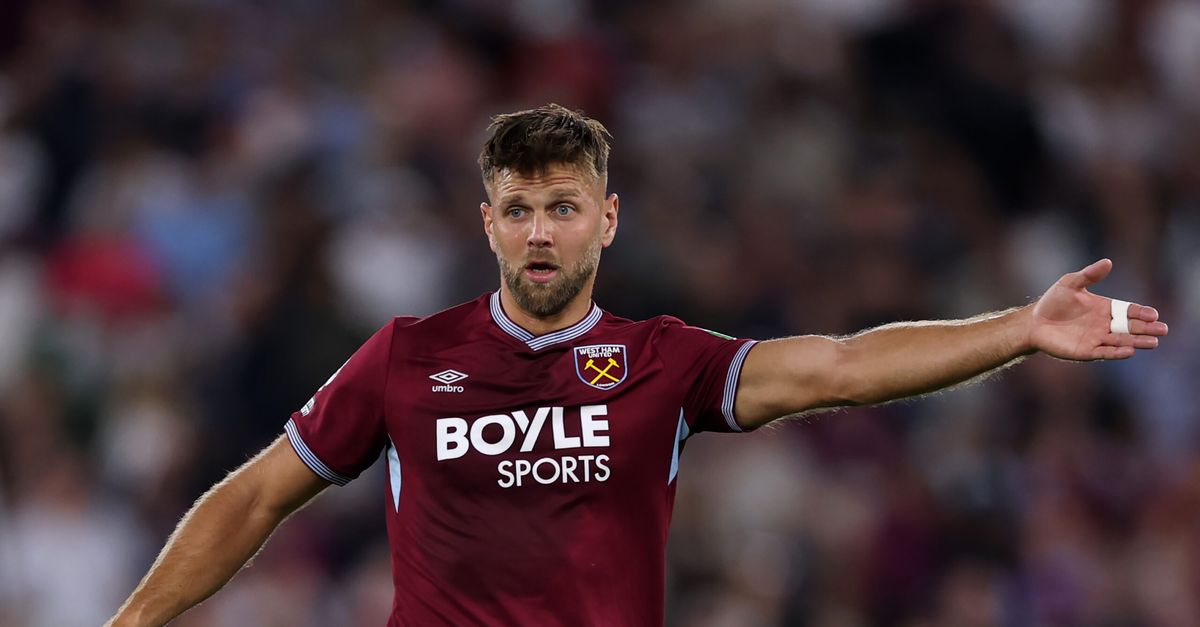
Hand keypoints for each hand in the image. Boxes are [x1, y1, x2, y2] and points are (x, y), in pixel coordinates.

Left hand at [1029, 259, 1167, 360]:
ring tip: (1153, 343)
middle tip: (1162, 330)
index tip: (1154, 314)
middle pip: (1130, 327)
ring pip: (1122, 341)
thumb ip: (1090, 275)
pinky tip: (1130, 350)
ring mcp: (1097, 338)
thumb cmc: (1053, 302)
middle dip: (1147, 329)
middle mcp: (1104, 325)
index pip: (1128, 311)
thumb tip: (1108, 262)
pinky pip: (1105, 352)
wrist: (1034, 322)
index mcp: (1105, 308)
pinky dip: (1118, 352)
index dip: (1141, 313)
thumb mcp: (1071, 283)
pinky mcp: (1087, 351)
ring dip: (1137, 342)